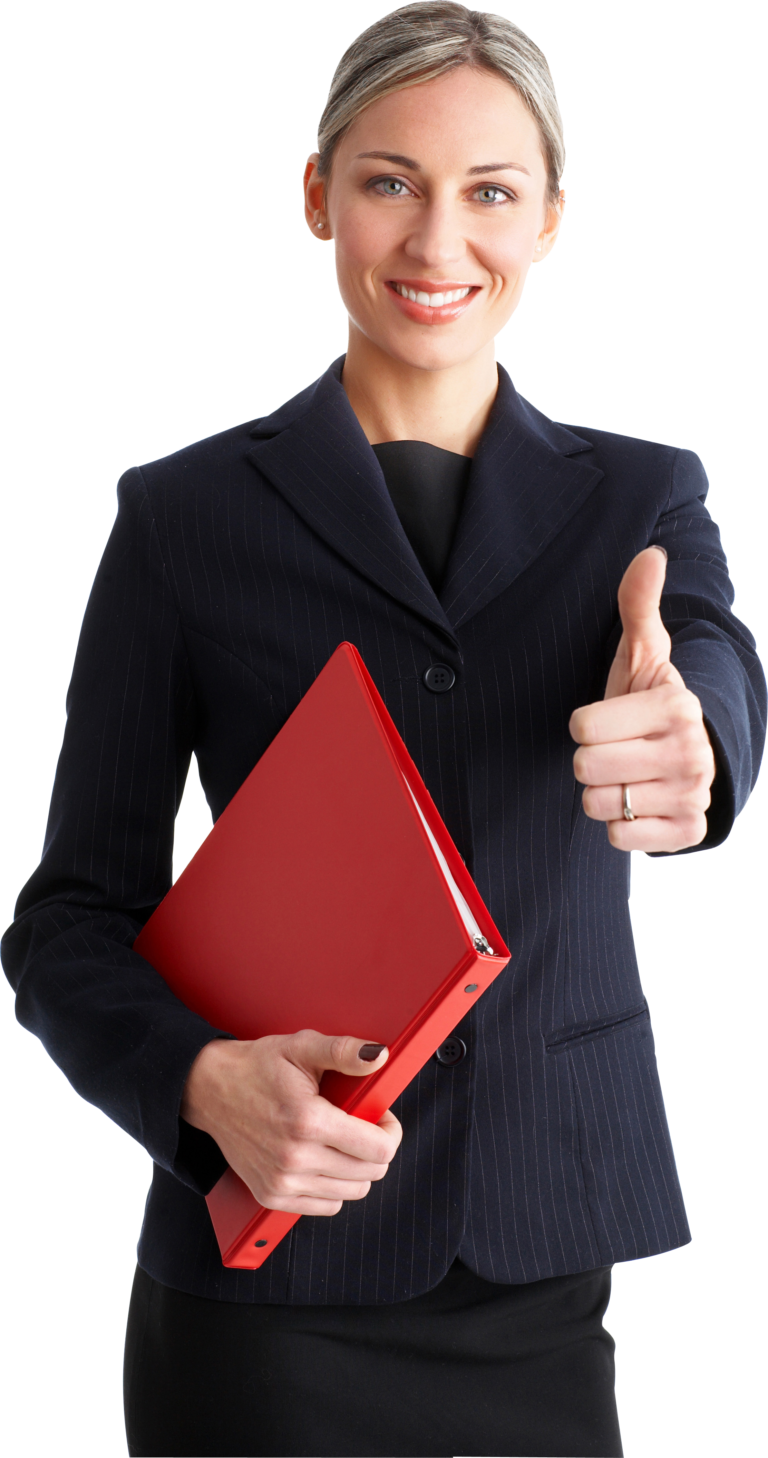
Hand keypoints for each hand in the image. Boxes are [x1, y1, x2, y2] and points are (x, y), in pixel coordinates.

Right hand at [180, 1031, 402, 1215]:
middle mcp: (295, 1158)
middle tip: (362, 1124)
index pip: (379, 1149)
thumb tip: (378, 1057)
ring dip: (357, 1168)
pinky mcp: (271, 1196)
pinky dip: (334, 1187)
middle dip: (376, 1147)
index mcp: (308, 1121)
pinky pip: (327, 1207)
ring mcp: (282, 1182)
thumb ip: (343, 1051)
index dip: (390, 1131)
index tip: (381, 1116)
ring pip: (353, 1192)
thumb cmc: (256, 1067)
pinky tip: (323, 1160)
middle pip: (371, 1172)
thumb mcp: (301, 1047)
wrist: (209, 1089)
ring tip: (341, 1140)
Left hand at [569, 546, 715, 852]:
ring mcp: (693, 795)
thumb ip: (638, 606)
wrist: (689, 757)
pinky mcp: (688, 832)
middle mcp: (691, 752)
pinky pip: (619, 838)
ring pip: (598, 804)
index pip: (582, 727)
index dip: (584, 724)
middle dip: (591, 760)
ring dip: (602, 793)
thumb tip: (650, 553)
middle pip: (586, 767)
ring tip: (626, 775)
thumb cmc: (649, 703)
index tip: (609, 720)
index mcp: (676, 706)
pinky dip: (621, 825)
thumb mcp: (642, 656)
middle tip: (616, 750)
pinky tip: (639, 803)